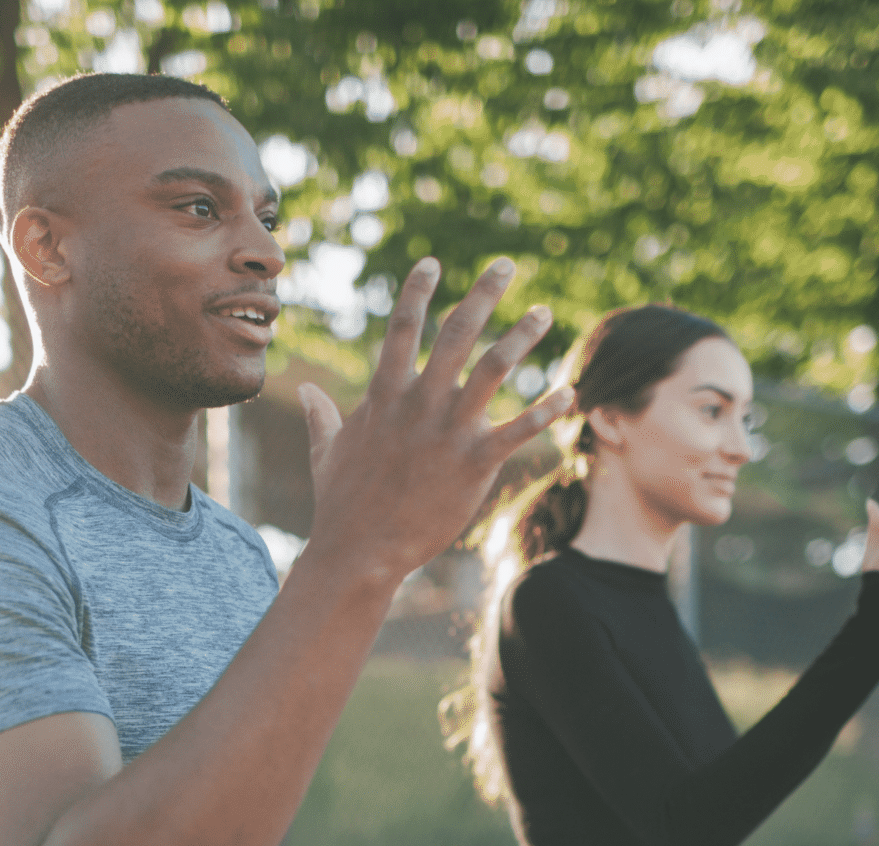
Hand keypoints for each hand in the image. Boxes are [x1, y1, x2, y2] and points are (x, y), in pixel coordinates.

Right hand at [295, 257, 572, 584]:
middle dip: (483, 293)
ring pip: (493, 368)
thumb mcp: (326, 451)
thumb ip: (322, 415)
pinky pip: (518, 429)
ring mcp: (449, 431)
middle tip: (506, 264)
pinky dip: (546, 411)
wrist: (360, 551)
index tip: (433, 262)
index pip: (402, 327)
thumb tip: (308, 391)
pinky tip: (570, 393)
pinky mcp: (475, 463)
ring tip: (544, 312)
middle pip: (456, 332)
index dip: (417, 291)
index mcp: (385, 395)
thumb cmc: (341, 503)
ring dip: (521, 336)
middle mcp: (419, 403)